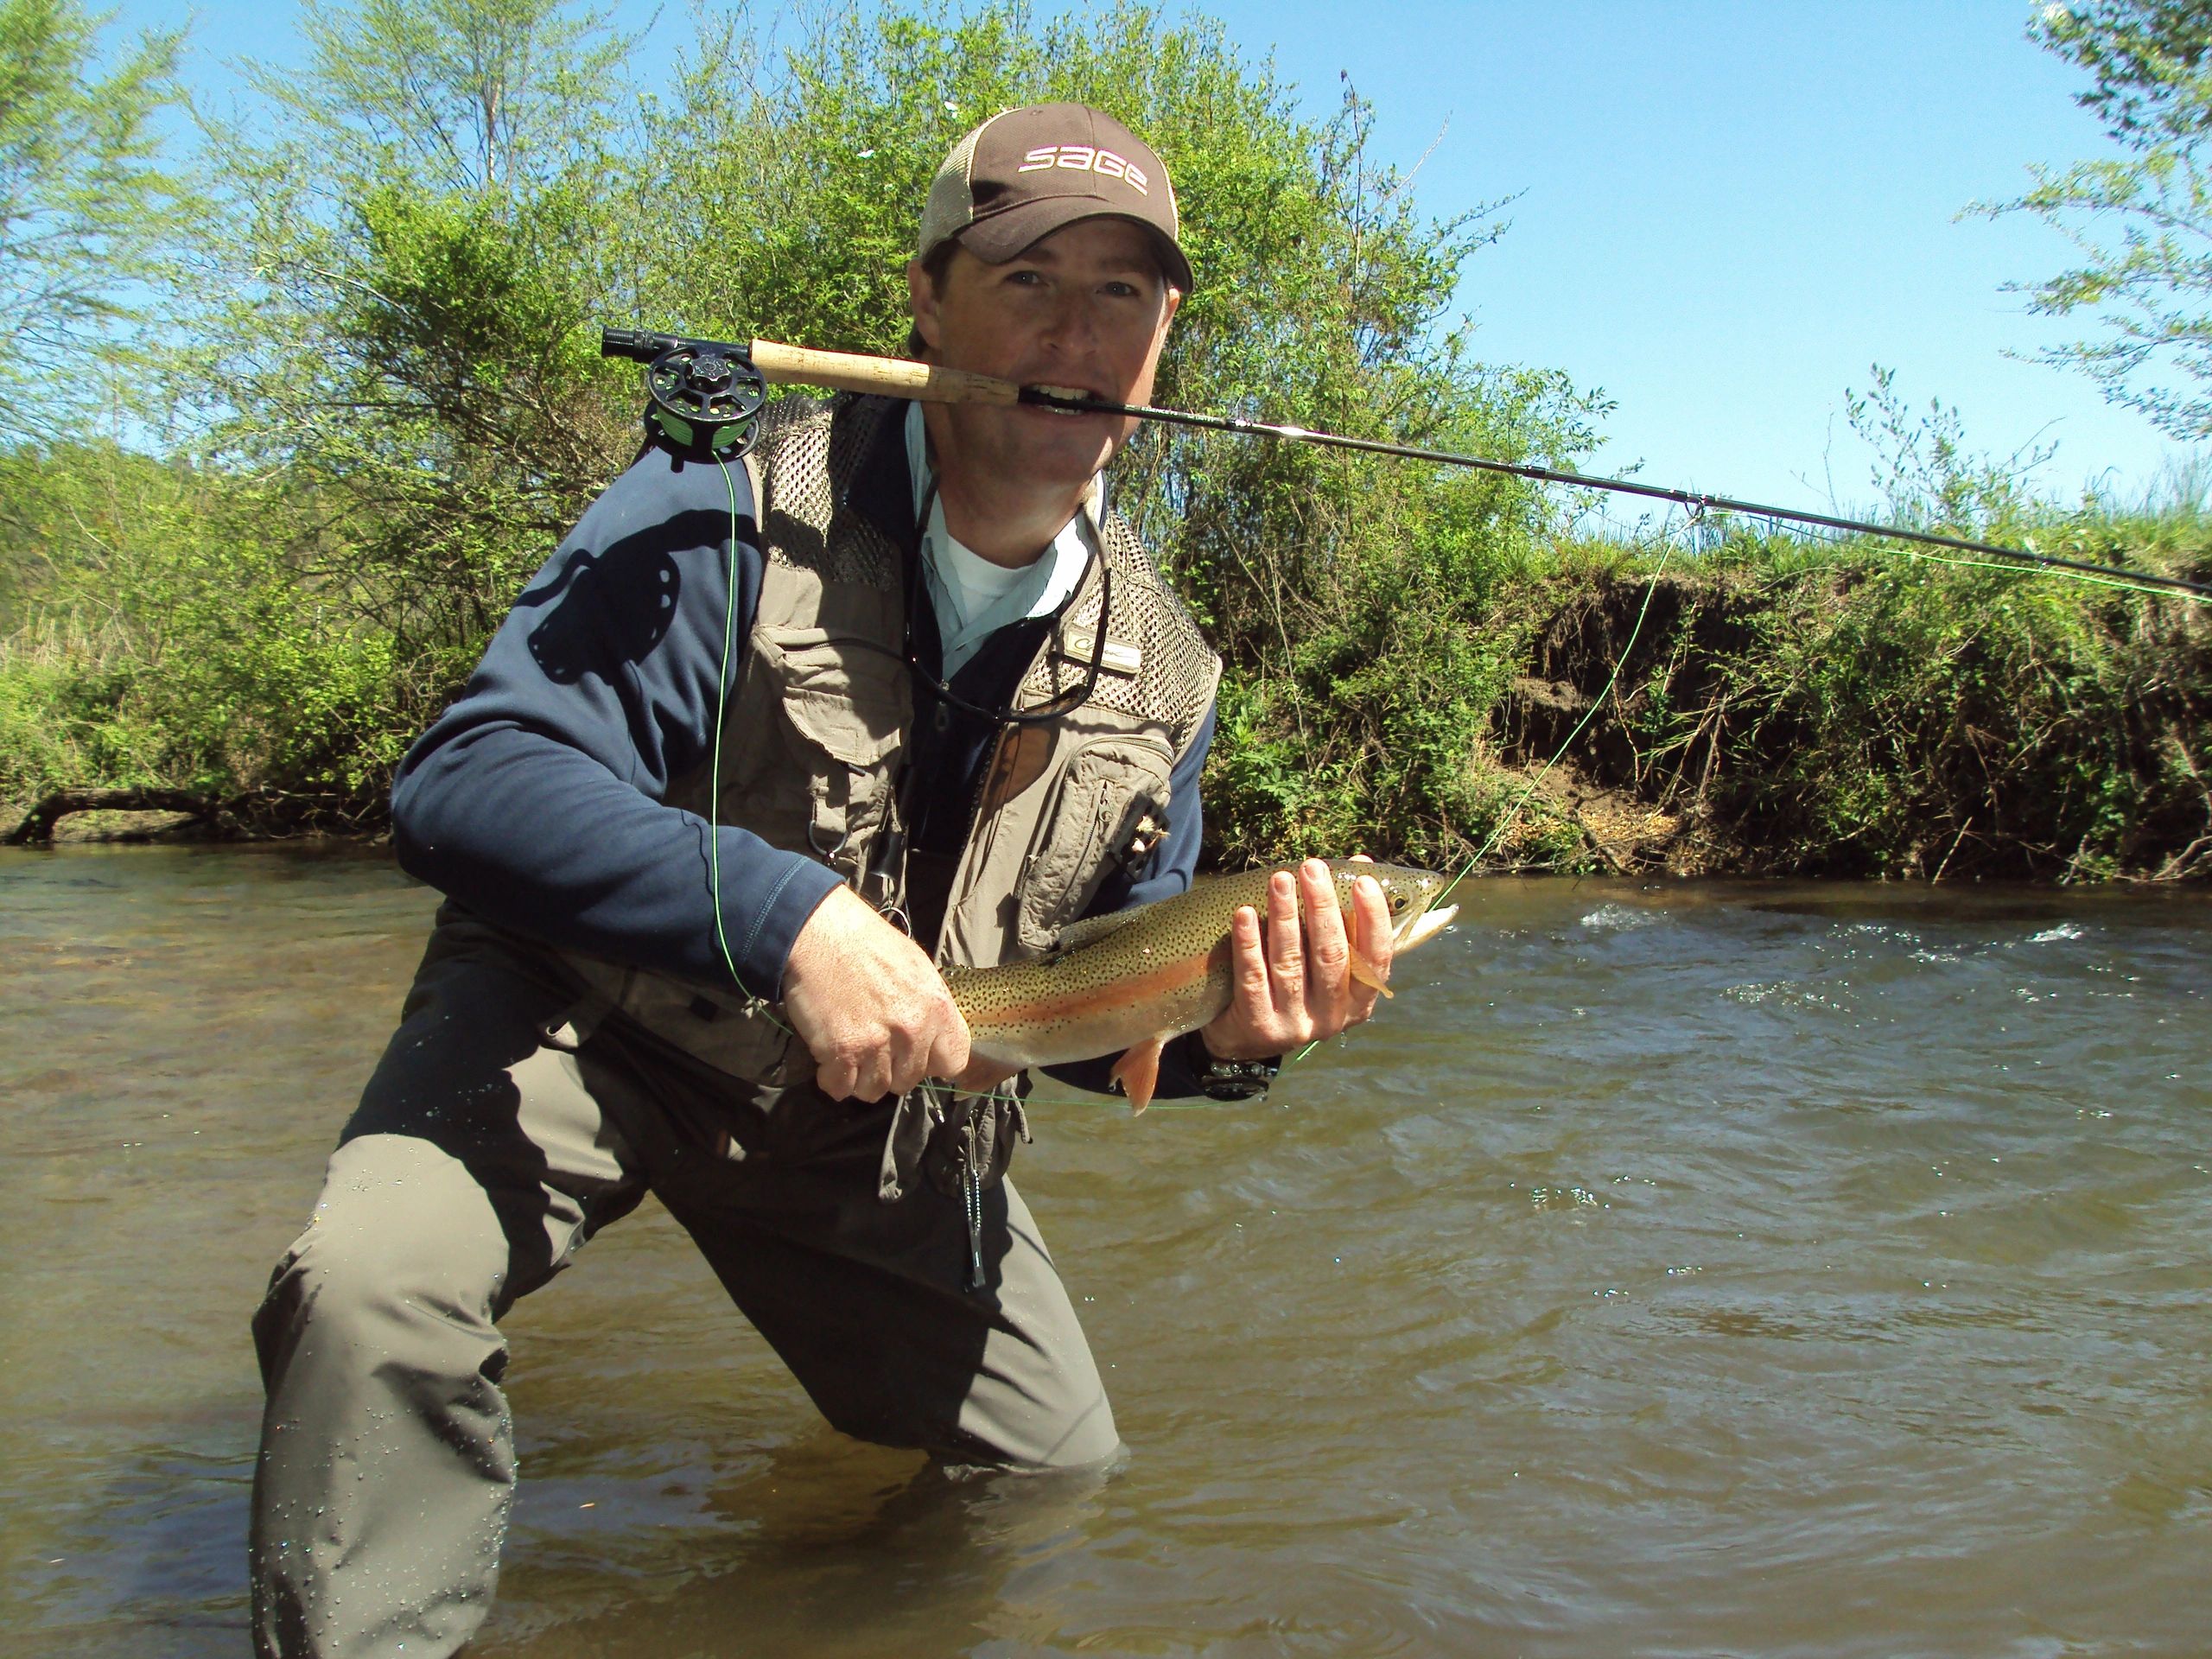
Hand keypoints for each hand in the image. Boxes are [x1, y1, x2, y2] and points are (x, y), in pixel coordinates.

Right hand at [781, 884, 970, 1100]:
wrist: (819, 933)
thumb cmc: (865, 942)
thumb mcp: (915, 967)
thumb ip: (927, 1007)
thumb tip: (929, 1035)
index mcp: (936, 1008)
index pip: (953, 1061)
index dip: (933, 1063)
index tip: (916, 1057)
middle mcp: (912, 1031)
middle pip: (908, 1080)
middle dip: (890, 1070)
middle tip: (872, 1048)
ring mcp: (877, 1044)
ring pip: (874, 1090)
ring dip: (860, 1078)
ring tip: (849, 1055)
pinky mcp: (842, 1051)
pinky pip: (840, 1088)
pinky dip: (831, 1079)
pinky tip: (828, 1060)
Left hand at [1199, 856, 1393, 1061]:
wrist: (1245, 1042)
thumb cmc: (1294, 988)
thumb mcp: (1325, 964)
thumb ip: (1345, 921)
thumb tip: (1359, 863)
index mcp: (1359, 1001)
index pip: (1377, 957)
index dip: (1373, 918)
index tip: (1363, 881)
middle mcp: (1333, 1017)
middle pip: (1331, 956)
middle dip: (1322, 906)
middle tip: (1312, 868)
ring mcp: (1295, 1024)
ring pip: (1290, 962)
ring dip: (1285, 916)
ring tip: (1280, 880)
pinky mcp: (1259, 1025)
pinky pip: (1253, 977)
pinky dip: (1249, 943)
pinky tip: (1245, 914)